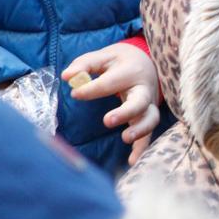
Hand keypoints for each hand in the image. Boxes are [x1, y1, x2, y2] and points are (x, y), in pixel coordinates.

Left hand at [62, 42, 159, 164]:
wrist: (144, 62)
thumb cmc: (117, 62)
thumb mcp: (102, 57)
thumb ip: (84, 65)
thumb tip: (67, 77)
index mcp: (130, 71)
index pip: (110, 83)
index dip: (91, 89)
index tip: (75, 94)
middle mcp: (143, 88)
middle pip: (140, 101)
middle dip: (126, 112)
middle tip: (108, 121)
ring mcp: (148, 104)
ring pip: (150, 118)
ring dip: (140, 130)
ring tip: (125, 138)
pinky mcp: (148, 116)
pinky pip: (149, 134)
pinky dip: (142, 147)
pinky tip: (132, 161)